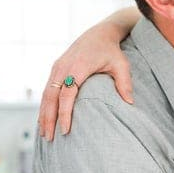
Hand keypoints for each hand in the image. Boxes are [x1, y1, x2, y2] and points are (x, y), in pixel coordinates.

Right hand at [38, 23, 133, 139]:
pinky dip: (44, 106)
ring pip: (46, 94)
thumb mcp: (121, 65)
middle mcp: (64, 66)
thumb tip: (130, 104)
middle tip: (49, 138)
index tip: (66, 130)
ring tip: (45, 134)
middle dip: (48, 118)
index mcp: (78, 66)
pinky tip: (44, 120)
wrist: (99, 34)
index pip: (67, 93)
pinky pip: (46, 90)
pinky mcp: (55, 69)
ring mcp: (57, 67)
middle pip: (51, 96)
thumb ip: (124, 83)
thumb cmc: (112, 51)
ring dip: (43, 114)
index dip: (65, 113)